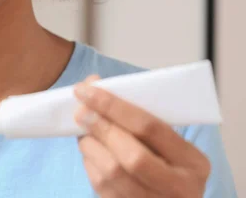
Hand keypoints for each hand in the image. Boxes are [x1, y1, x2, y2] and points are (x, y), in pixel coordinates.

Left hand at [73, 75, 210, 197]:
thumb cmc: (168, 162)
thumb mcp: (170, 143)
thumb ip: (140, 119)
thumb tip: (93, 85)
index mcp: (193, 161)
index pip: (150, 127)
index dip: (114, 106)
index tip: (88, 90)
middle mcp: (178, 187)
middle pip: (131, 156)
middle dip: (101, 129)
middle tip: (80, 111)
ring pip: (111, 174)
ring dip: (90, 146)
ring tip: (83, 131)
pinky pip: (101, 187)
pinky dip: (90, 163)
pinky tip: (90, 150)